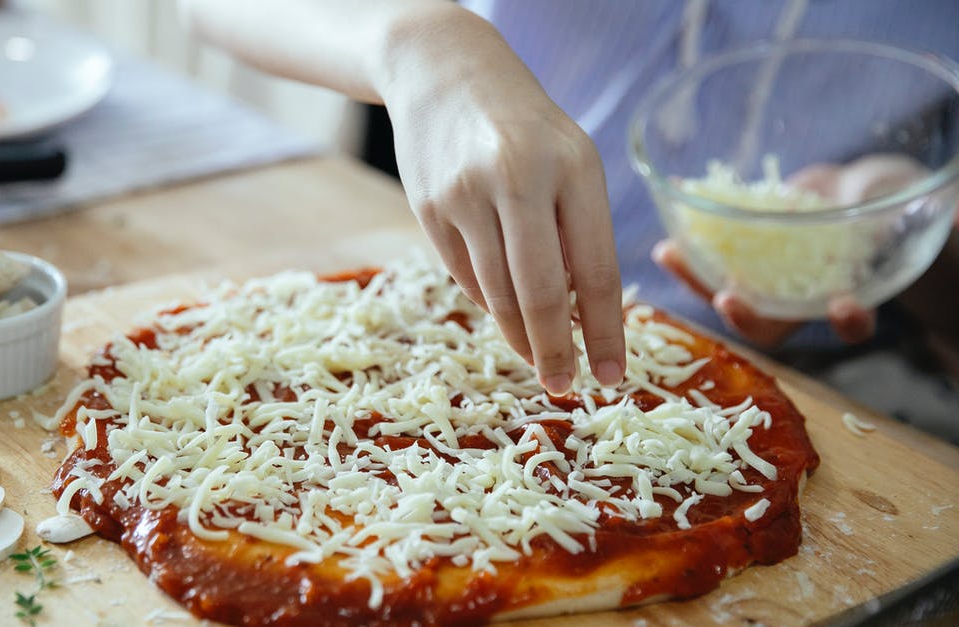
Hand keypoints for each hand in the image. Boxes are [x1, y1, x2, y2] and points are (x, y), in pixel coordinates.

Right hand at [382, 13, 623, 392]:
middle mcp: (517, 179)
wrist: (443, 71)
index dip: (604, 331)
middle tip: (564, 386)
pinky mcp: (429, 209)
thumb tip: (578, 318)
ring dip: (520, 336)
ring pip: (496, 293)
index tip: (610, 376)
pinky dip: (489, 300)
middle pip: (539, 293)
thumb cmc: (525, 126)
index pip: (595, 269)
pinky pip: (465, 276)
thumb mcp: (571, 160)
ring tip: (538, 358)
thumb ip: (578, 232)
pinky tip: (504, 305)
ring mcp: (466, 195)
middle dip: (554, 351)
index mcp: (572, 167)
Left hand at [654, 154, 931, 347]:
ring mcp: (768, 275)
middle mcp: (801, 297)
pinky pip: (713, 247)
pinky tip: (672, 197)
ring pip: (730, 285)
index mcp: (849, 295)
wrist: (858, 191)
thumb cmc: (890, 201)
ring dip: (698, 274)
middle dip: (744, 312)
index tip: (844, 305)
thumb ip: (910, 214)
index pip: (850, 324)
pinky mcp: (745, 248)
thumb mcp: (900, 205)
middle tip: (726, 296)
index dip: (847, 321)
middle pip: (771, 319)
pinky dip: (691, 229)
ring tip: (670, 253)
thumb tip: (948, 212)